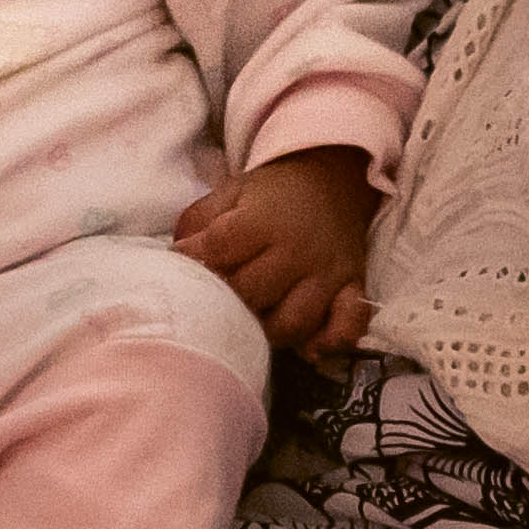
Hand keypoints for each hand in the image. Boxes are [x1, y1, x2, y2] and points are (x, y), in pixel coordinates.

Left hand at [173, 142, 380, 353]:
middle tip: (215, 301)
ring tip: (253, 325)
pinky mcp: (352, 288)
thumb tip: (176, 257)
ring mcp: (327, 273)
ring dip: (268, 331)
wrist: (333, 179)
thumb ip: (198, 222)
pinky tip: (309, 349)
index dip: (195, 261)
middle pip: (251, 294)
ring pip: (294, 321)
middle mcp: (297, 249)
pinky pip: (347, 324)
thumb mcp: (231, 192)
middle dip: (226, 301)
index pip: (219, 250)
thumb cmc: (273, 193)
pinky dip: (330, 341)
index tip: (183, 267)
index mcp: (263, 220)